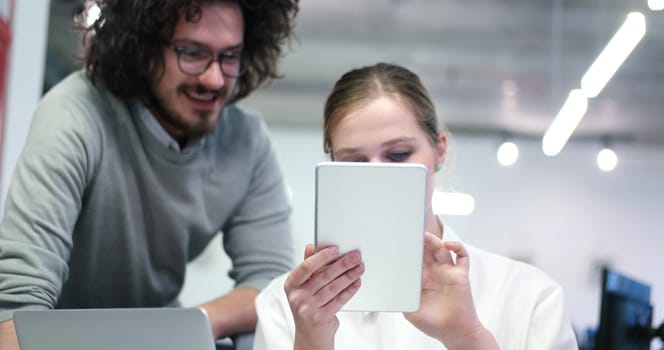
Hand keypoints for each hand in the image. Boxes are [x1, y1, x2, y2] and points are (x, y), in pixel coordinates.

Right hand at [284, 244, 363, 349]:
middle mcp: (297, 297)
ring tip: (359, 268)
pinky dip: (350, 290)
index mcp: (291, 284)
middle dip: (342, 264)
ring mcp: (308, 308)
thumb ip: (308, 266)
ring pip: (334, 287)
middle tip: (355, 256)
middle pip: (324, 276)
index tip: (336, 248)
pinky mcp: (320, 318)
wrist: (309, 334)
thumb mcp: (303, 286)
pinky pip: (339, 300)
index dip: (322, 256)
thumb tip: (311, 246)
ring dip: (349, 276)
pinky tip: (356, 282)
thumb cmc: (307, 305)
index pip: (307, 266)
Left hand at [405, 232, 496, 348]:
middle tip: (410, 233)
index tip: (398, 242)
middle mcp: (434, 273)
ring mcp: (448, 272)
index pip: (413, 260)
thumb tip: (391, 283)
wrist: (454, 332)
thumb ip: (402, 296)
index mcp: (421, 279)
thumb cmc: (433, 323)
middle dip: (418, 241)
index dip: (407, 251)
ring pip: (441, 249)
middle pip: (426, 250)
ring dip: (434, 240)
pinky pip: (462, 257)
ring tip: (424, 236)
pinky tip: (449, 245)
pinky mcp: (461, 274)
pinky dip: (457, 247)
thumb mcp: (410, 310)